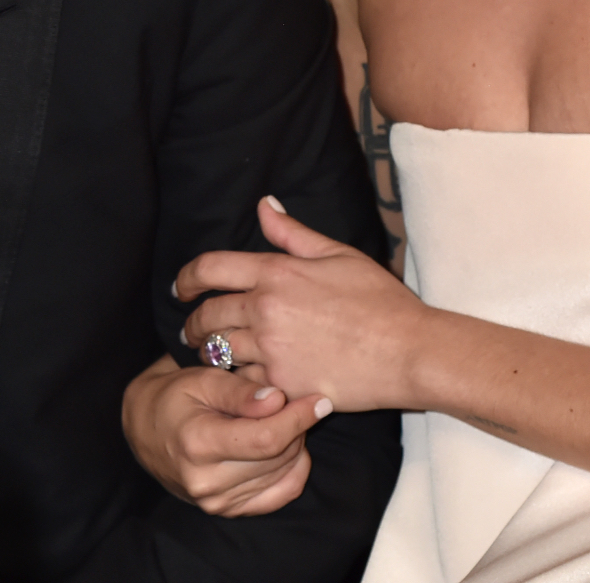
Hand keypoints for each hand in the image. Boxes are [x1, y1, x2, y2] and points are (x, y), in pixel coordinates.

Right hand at [121, 353, 329, 515]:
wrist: (145, 429)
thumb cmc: (174, 396)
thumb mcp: (202, 379)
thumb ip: (240, 391)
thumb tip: (278, 401)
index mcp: (197, 443)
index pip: (266, 438)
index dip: (299, 418)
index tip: (319, 400)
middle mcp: (206, 481)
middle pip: (279, 456)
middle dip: (296, 425)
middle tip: (292, 401)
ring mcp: (216, 502)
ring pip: (284, 473)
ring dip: (294, 443)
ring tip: (280, 419)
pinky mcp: (227, 510)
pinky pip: (279, 495)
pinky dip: (292, 470)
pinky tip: (287, 448)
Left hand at [178, 197, 428, 412]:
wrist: (409, 351)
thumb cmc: (379, 300)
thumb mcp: (338, 254)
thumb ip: (293, 233)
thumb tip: (264, 204)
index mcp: (277, 272)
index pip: (211, 268)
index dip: (187, 278)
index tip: (181, 288)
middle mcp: (266, 309)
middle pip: (208, 314)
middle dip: (193, 322)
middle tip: (191, 329)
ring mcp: (272, 350)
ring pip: (219, 351)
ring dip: (210, 352)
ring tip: (210, 355)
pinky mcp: (282, 385)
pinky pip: (243, 383)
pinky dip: (238, 381)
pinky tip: (241, 379)